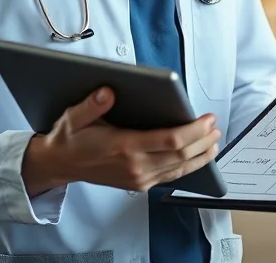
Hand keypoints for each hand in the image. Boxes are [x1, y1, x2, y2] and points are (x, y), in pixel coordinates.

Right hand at [22, 87, 221, 194]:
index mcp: (124, 146)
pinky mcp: (139, 184)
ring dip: (200, 155)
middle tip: (215, 126)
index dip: (193, 130)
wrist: (60, 164)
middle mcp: (135, 165)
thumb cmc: (70, 137)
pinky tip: (199, 157)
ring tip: (214, 140)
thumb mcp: (75, 116)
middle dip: (203, 140)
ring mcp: (138, 178)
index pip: (170, 140)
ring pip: (179, 168)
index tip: (207, 119)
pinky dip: (188, 167)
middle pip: (181, 154)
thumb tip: (108, 91)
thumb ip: (92, 104)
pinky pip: (171, 176)